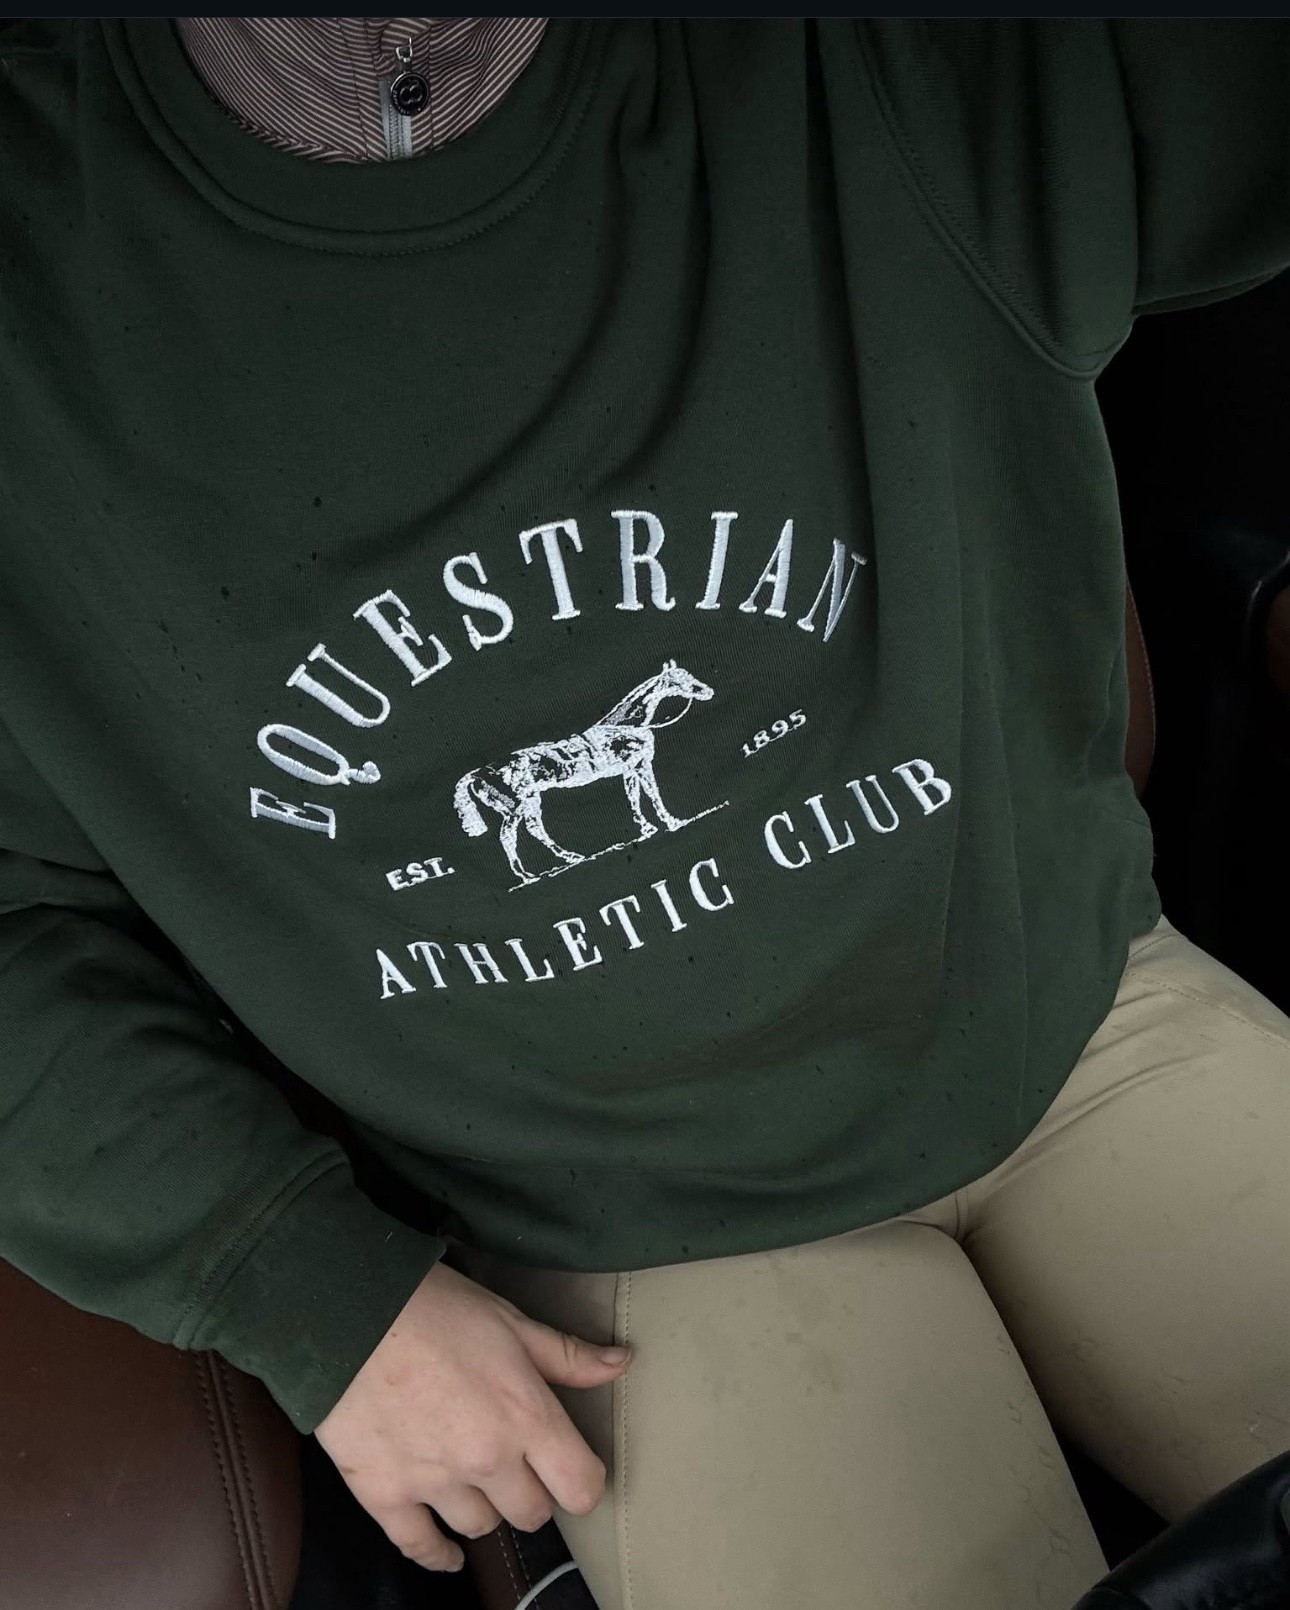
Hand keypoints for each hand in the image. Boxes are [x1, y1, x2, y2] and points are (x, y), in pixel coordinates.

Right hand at [313, 1259, 632, 1572]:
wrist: (349, 1310)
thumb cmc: (434, 1307)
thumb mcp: (511, 1321)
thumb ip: (566, 1355)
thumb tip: (621, 1363)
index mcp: (525, 1415)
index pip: (581, 1486)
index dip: (583, 1481)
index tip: (573, 1470)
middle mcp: (486, 1459)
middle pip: (532, 1513)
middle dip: (532, 1491)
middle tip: (520, 1467)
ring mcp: (434, 1482)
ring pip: (480, 1527)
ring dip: (484, 1508)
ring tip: (479, 1484)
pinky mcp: (384, 1493)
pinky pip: (419, 1545)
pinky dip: (437, 1553)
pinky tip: (448, 1551)